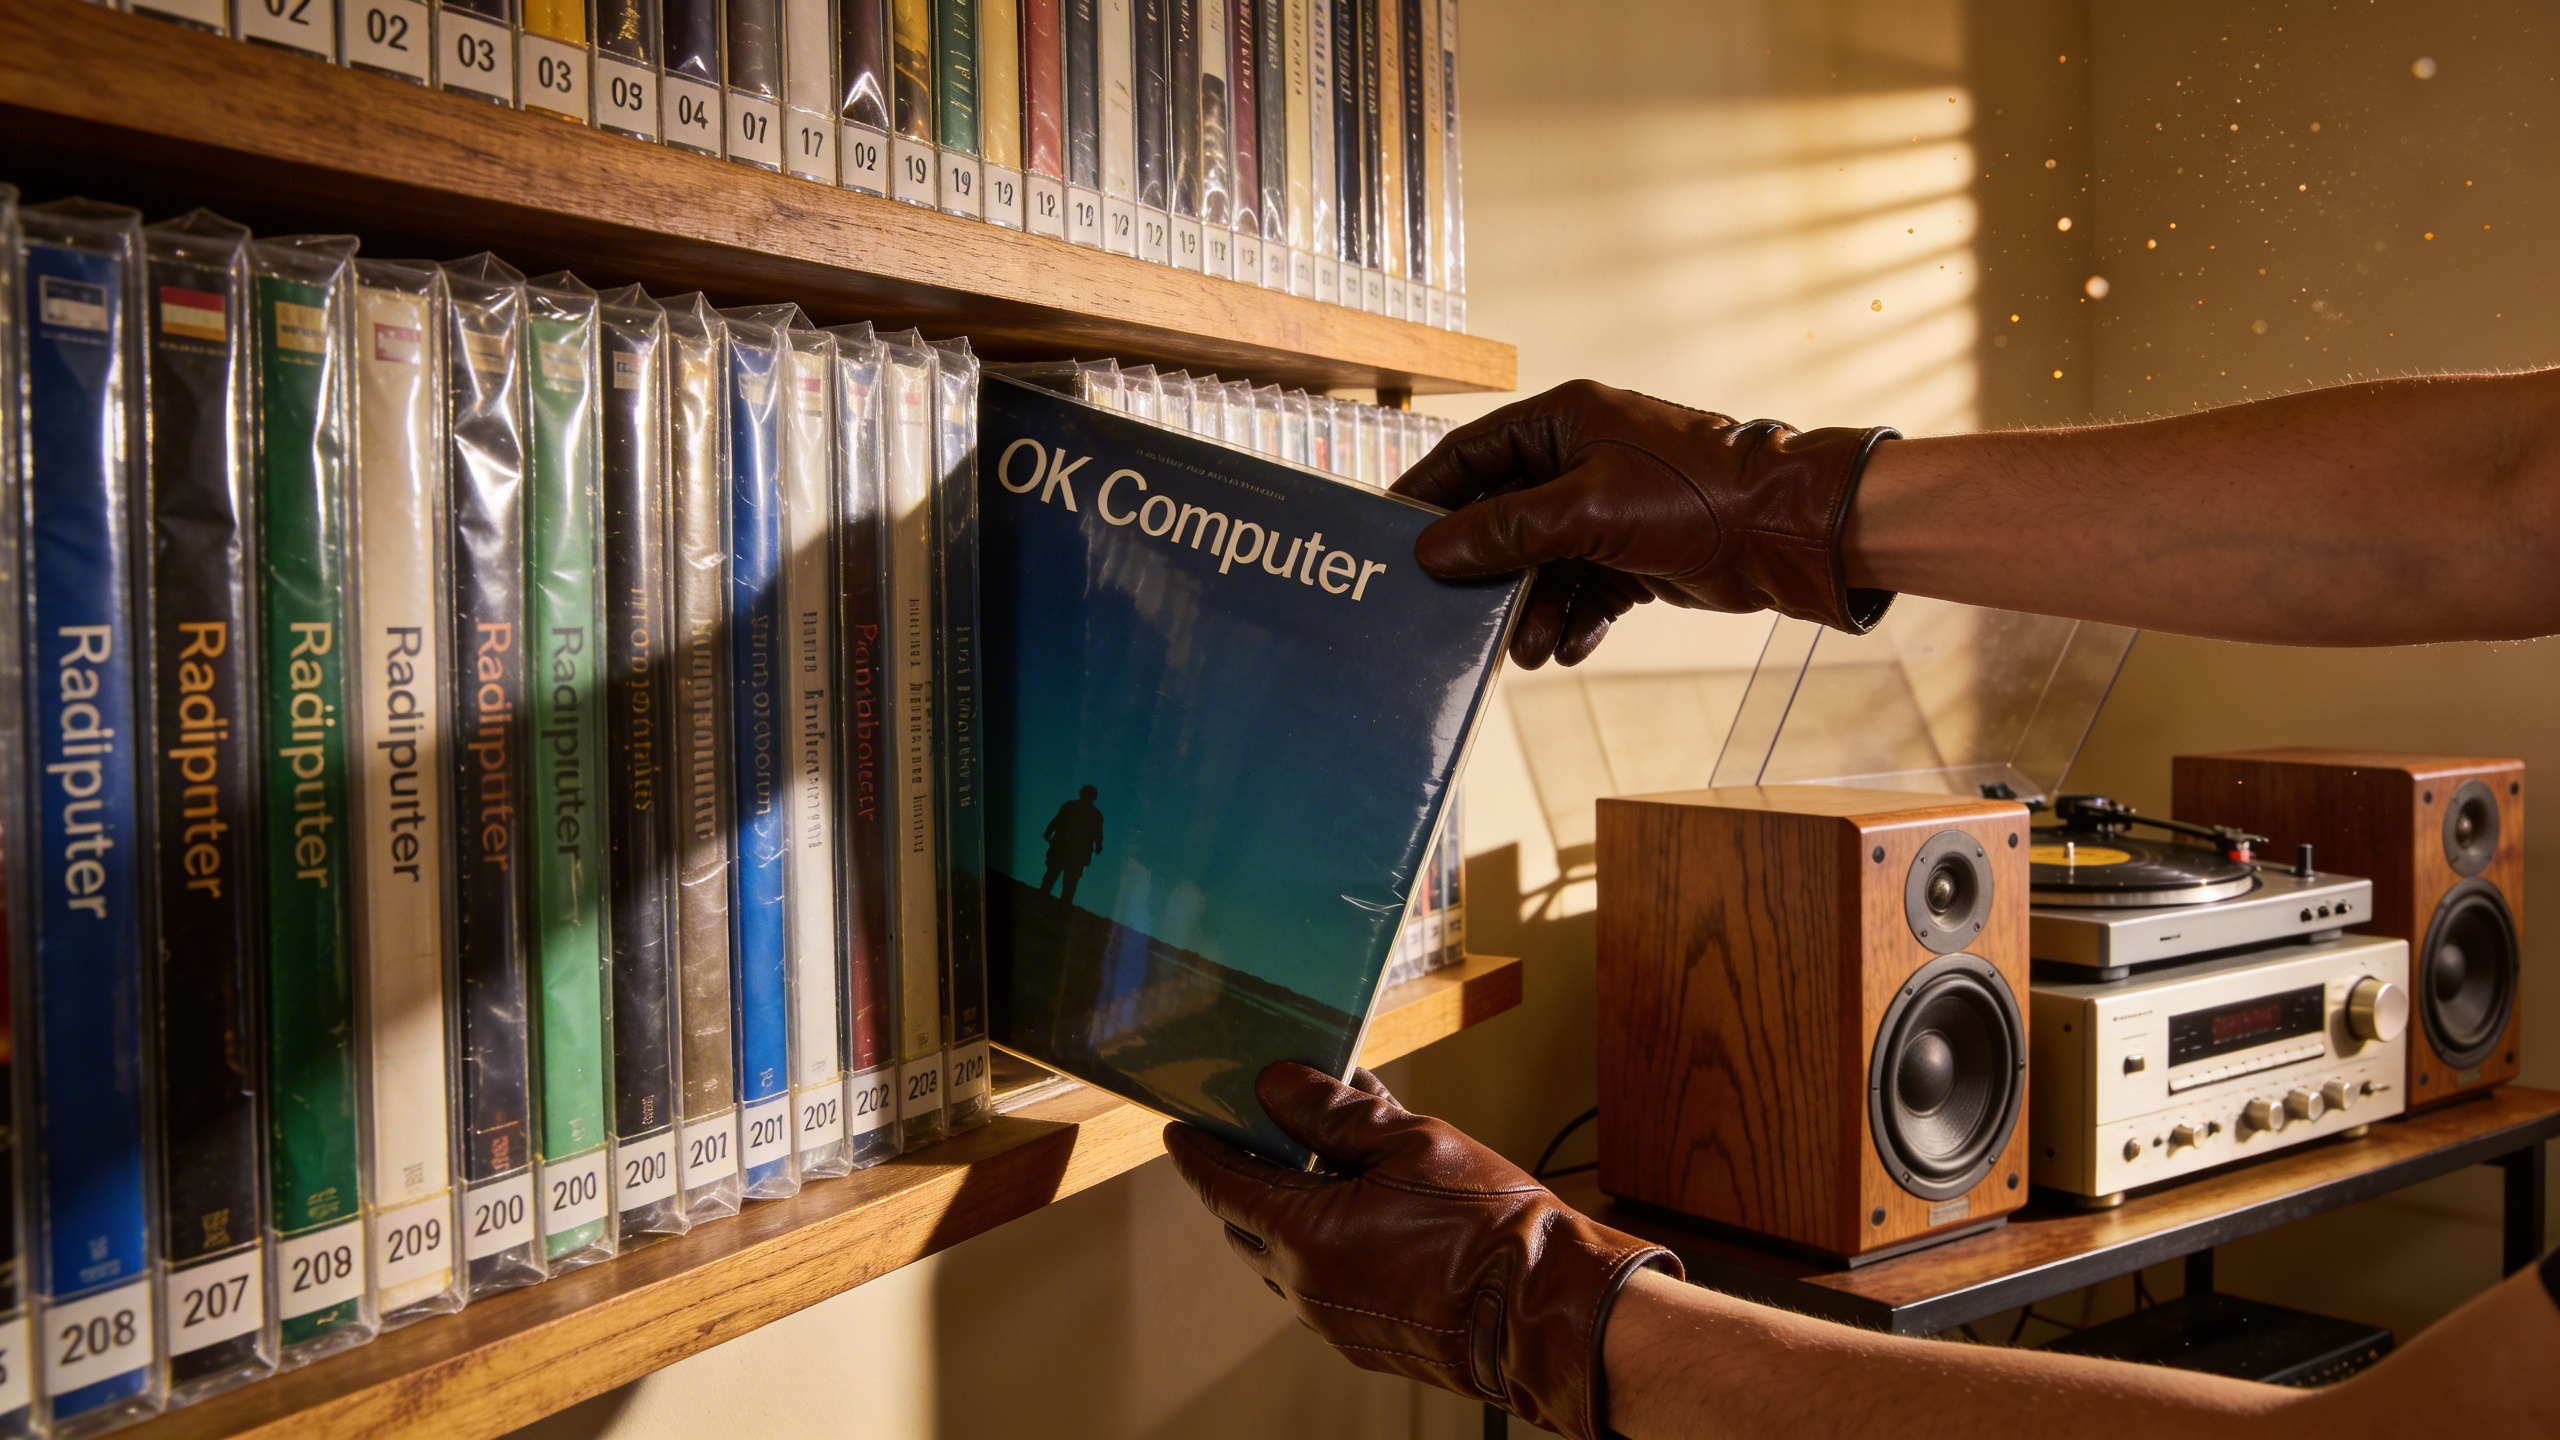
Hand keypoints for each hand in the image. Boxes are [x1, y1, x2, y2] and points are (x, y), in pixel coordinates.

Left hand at [1164, 1063, 1679, 1439]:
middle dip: (1240, 1178)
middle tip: (1249, 1134)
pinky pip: (1323, 1277)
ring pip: (1284, 1254)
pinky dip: (1324, 1238)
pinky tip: (1361, 1204)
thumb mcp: (1409, 1142)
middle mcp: (1306, 1286)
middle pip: (1245, 1223)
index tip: (1180, 1128)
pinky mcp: (1366, 1335)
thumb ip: (1332, 1112)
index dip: (1199, 1151)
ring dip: (1286, 1209)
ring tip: (1317, 1161)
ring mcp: (1335, 1318)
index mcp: (1303, 1236)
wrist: (1547, 1311)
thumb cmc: (1489, 1230)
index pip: (1223, 1185)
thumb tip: (1277, 1085)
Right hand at [1392, 380, 1899, 666]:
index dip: (1427, 496)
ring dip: (1533, 609)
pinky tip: (1571, 646)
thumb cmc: (1695, 497)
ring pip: (1544, 563)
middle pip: (1504, 518)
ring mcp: (1610, 507)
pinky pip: (1585, 589)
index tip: (1391, 537)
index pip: (1471, 455)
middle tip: (1456, 619)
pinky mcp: (1637, 552)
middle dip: (1487, 574)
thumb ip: (1505, 530)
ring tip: (1527, 650)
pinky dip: (1575, 619)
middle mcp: (1581, 459)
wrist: (1786, 532)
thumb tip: (1434, 551)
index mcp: (1564, 422)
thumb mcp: (1586, 510)